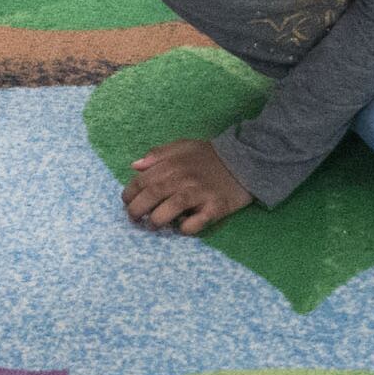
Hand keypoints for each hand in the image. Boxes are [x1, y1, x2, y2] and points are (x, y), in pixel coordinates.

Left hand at [123, 137, 251, 232]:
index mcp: (172, 163)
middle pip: (152, 195)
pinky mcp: (216, 207)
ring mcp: (200, 193)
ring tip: (154, 225)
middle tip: (135, 218)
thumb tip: (135, 166)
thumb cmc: (209, 156)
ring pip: (170, 209)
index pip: (142, 180)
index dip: (130, 194)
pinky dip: (186, 228)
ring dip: (157, 220)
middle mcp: (183, 178)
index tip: (127, 202)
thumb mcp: (183, 146)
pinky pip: (196, 223)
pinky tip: (183, 227)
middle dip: (137, 210)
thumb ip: (158, 154)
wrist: (246, 161)